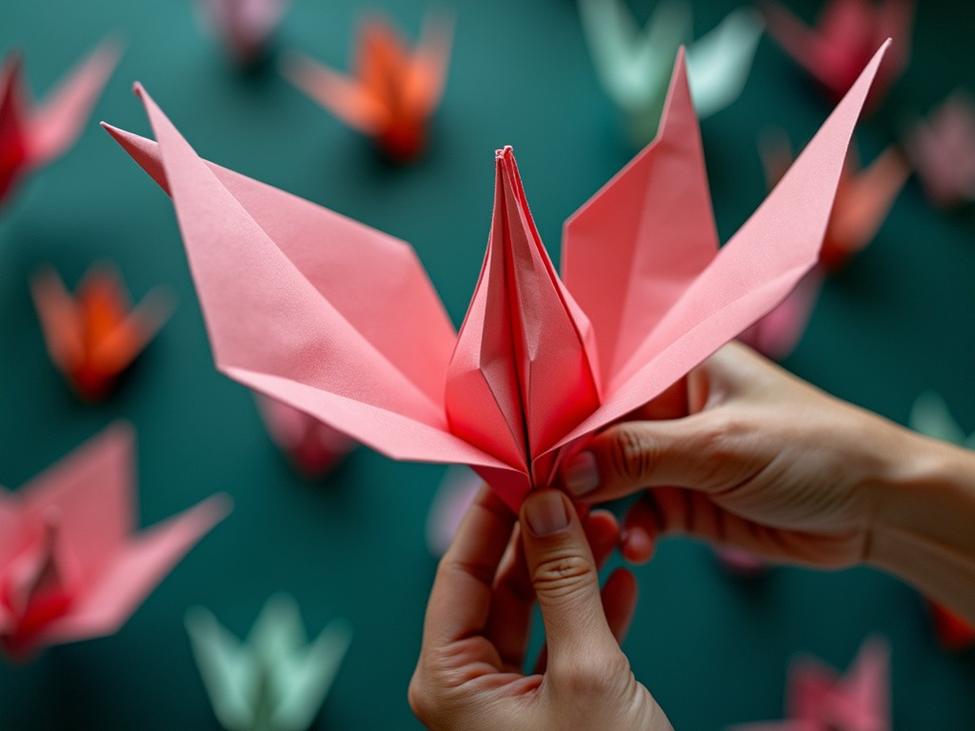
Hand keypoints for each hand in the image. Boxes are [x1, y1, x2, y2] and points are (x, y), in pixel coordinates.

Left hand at [409, 488, 671, 730]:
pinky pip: (565, 645)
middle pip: (499, 587)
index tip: (520, 467)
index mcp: (449, 682)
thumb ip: (564, 583)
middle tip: (572, 489)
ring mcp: (510, 701)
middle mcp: (470, 689)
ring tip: (607, 524)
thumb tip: (546, 505)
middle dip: (542, 537)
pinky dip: (594, 612)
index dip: (490, 515)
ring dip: (574, 569)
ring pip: (537, 611)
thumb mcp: (586, 669)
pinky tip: (624, 579)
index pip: (460, 572)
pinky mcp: (553, 712)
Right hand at [560, 342, 922, 567]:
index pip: (601, 381)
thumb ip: (641, 454)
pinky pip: (638, 515)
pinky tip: (636, 548)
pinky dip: (632, 533)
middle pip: (597, 432)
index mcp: (676, 364)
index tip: (524, 446)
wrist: (878, 509)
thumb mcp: (721, 445)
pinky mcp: (685, 501)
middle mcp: (667, 407)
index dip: (561, 412)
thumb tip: (567, 467)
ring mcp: (674, 456)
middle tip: (541, 498)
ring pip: (611, 478)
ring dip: (597, 505)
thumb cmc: (812, 449)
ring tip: (585, 530)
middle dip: (571, 466)